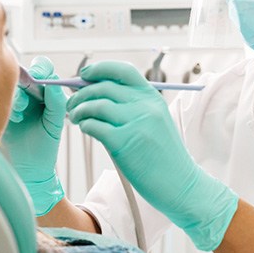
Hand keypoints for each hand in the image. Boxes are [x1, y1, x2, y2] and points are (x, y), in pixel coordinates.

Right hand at [3, 56, 65, 215]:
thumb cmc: (45, 145)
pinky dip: (10, 106)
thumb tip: (53, 82)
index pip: (43, 67)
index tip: (41, 78)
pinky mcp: (0, 110)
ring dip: (19, 96)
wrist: (30, 167)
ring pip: (12, 86)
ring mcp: (14, 100)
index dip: (41, 68)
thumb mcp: (55, 123)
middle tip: (31, 87)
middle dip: (28, 79)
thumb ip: (56, 102)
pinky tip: (16, 118)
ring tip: (23, 111)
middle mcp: (29, 92)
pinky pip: (1, 99)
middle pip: (25, 72)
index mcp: (46, 91)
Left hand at [66, 61, 238, 250]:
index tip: (85, 74)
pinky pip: (94, 126)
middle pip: (104, 86)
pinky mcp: (124, 142)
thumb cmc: (164, 156)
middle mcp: (145, 106)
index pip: (123, 70)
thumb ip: (133, 106)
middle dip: (81, 93)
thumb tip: (97, 94)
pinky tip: (86, 129)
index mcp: (152, 97)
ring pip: (95, 105)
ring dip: (79, 110)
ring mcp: (135, 123)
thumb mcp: (155, 122)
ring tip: (77, 118)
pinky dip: (85, 125)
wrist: (180, 183)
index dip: (100, 69)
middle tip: (73, 103)